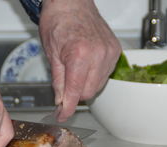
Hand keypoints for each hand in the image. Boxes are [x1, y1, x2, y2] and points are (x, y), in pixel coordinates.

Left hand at [39, 0, 120, 121]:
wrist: (71, 1)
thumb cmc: (58, 21)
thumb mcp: (51, 53)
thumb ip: (58, 81)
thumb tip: (60, 100)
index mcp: (79, 55)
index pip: (75, 92)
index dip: (67, 108)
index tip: (63, 116)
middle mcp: (98, 54)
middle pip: (89, 93)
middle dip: (76, 95)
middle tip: (65, 87)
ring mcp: (110, 53)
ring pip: (99, 85)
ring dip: (86, 85)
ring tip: (75, 69)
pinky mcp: (116, 51)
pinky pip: (106, 74)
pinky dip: (95, 75)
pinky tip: (86, 65)